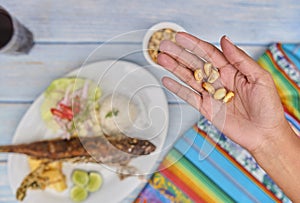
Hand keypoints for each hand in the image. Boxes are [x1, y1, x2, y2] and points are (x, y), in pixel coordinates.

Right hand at [158, 32, 290, 151]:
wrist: (264, 134)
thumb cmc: (268, 107)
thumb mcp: (260, 78)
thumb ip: (240, 59)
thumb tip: (225, 40)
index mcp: (232, 71)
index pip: (209, 53)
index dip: (194, 44)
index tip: (180, 37)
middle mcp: (219, 80)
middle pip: (195, 63)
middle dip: (179, 54)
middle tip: (165, 46)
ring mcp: (211, 94)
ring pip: (189, 78)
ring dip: (174, 68)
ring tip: (161, 59)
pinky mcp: (206, 108)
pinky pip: (188, 96)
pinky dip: (177, 88)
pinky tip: (167, 80)